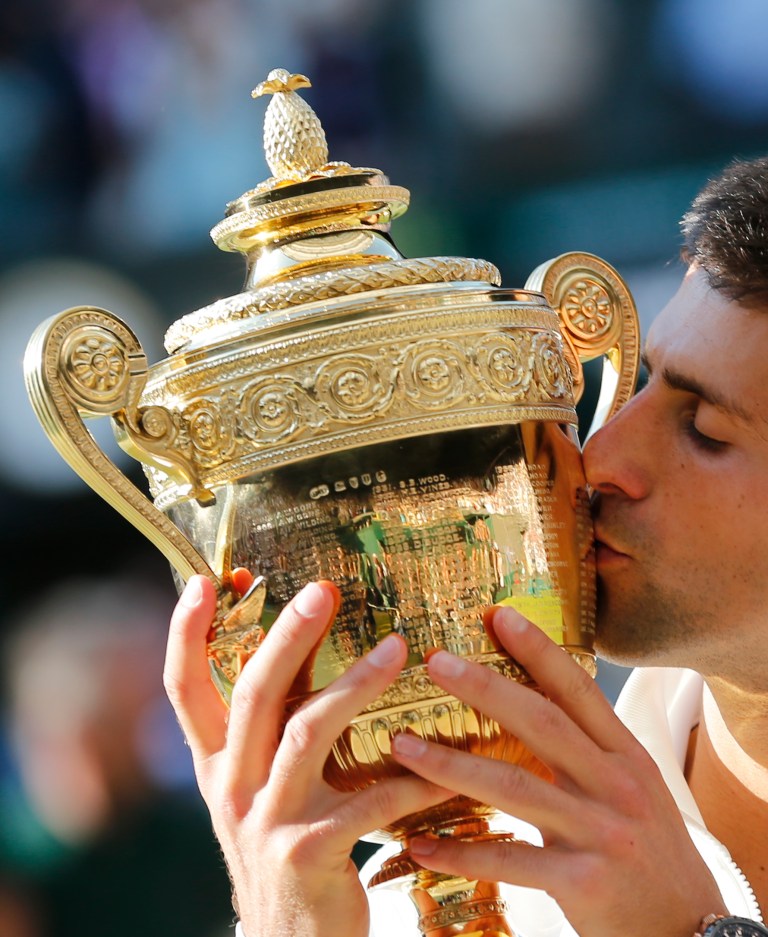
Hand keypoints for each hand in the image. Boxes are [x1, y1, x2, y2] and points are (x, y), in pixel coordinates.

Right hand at [164, 575, 451, 936]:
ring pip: (304, 733)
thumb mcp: (259, 792)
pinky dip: (408, 777)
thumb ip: (270, 733)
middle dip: (286, 635)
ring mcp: (266, 820)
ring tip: (397, 649)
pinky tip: (442, 759)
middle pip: (253, 694)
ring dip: (353, 685)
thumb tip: (297, 652)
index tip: (206, 582)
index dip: (187, 635)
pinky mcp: (309, 853)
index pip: (184, 690)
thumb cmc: (287, 848)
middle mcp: (231, 787)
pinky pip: (367, 801)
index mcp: (217, 765)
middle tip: (323, 590)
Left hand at [390, 607, 726, 936]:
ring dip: (451, 766)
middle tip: (435, 663)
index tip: (499, 615)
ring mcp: (600, 833)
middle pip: (543, 723)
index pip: (578, 689)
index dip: (539, 649)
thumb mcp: (633, 787)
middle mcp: (615, 785)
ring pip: (515, 786)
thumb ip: (588, 749)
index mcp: (626, 755)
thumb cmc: (651, 850)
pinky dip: (461, 852)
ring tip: (402, 747)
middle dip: (485, 688)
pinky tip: (420, 845)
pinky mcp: (583, 882)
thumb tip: (528, 706)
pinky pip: (510, 861)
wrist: (690, 930)